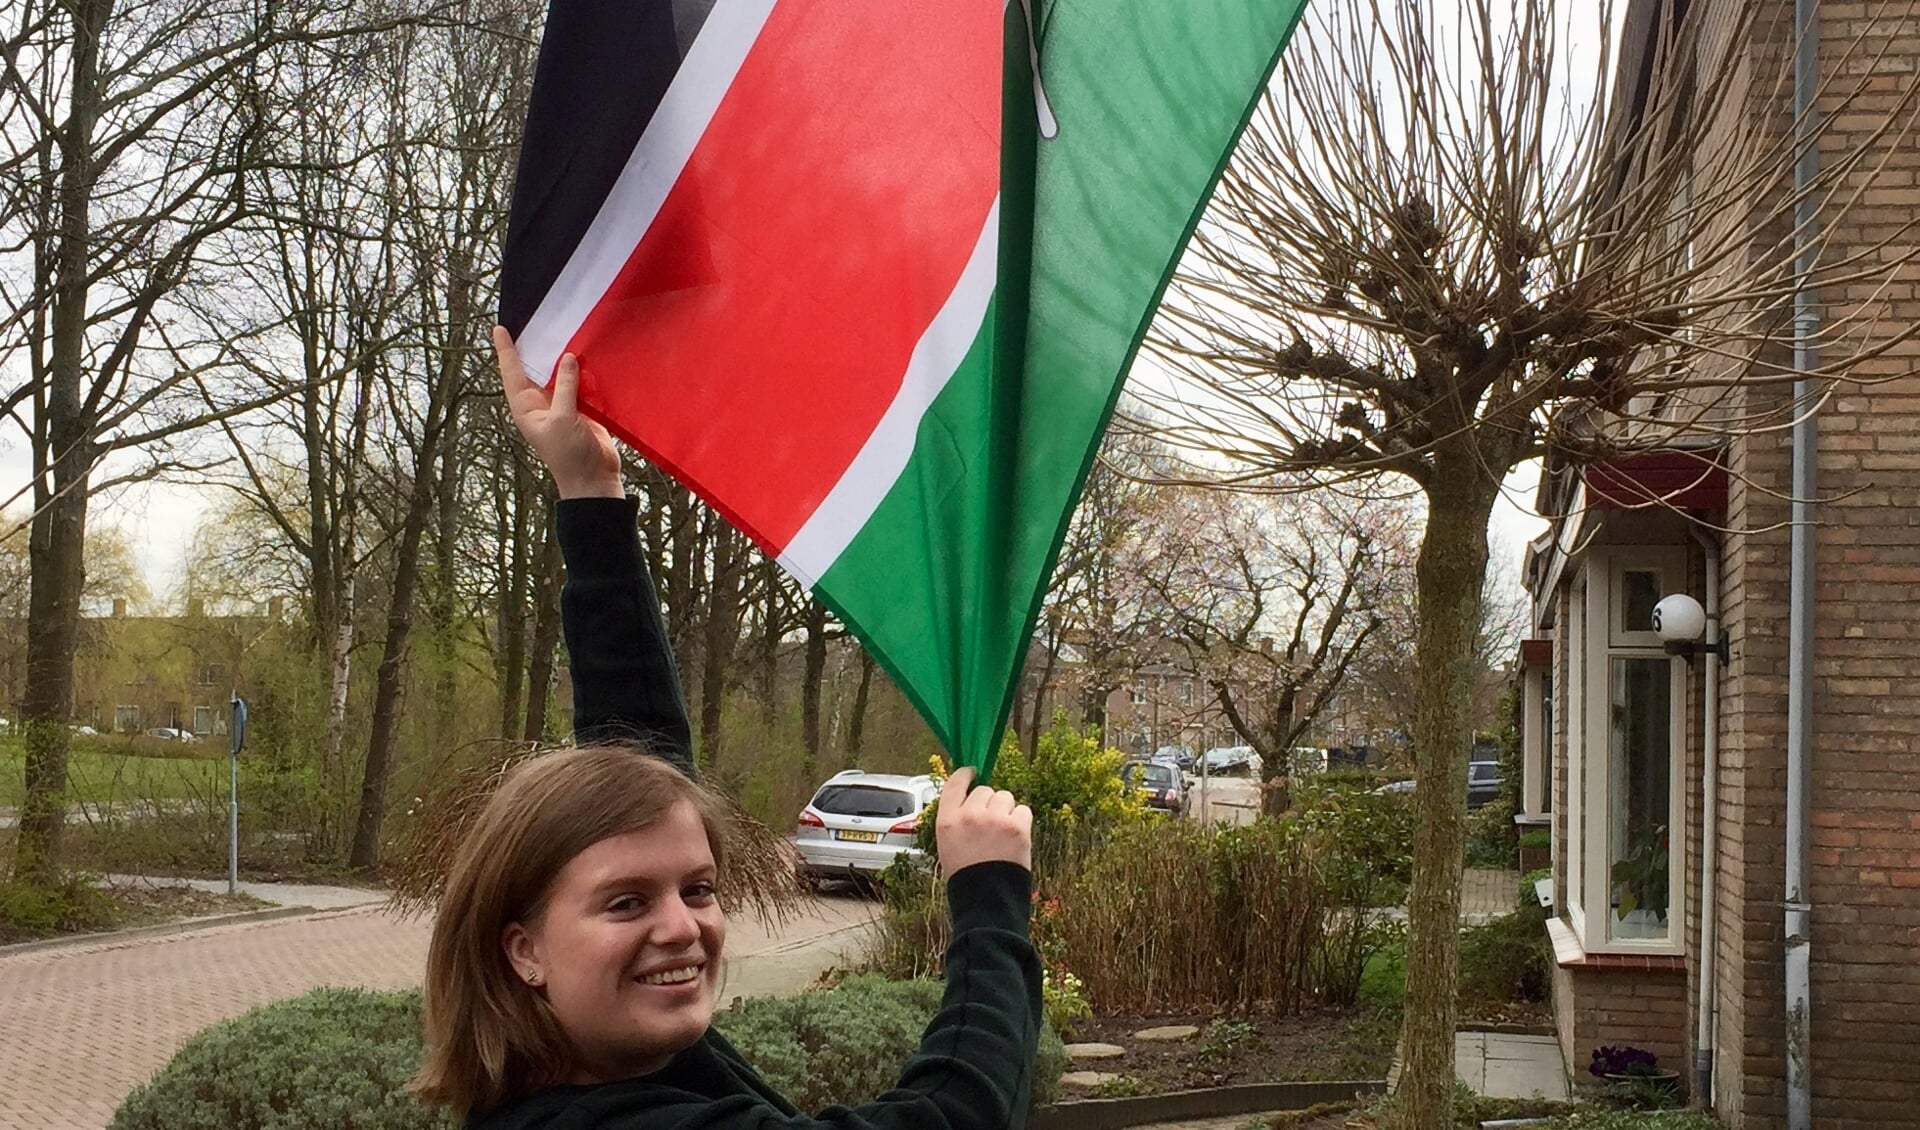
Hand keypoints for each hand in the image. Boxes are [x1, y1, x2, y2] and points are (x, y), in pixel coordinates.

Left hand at [493, 325, 623, 498]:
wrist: (593, 479)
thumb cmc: (569, 455)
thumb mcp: (562, 418)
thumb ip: (564, 387)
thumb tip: (567, 358)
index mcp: (526, 408)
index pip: (512, 373)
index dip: (506, 350)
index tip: (499, 328)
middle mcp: (541, 404)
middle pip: (535, 370)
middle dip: (533, 348)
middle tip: (532, 321)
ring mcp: (562, 405)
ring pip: (559, 374)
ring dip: (562, 358)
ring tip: (561, 331)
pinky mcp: (582, 408)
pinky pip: (580, 383)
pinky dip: (584, 371)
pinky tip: (587, 353)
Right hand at [935, 766, 1032, 877]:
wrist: (987, 902)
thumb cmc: (968, 878)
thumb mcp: (948, 846)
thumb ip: (958, 821)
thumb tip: (972, 803)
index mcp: (947, 821)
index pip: (955, 784)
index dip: (966, 775)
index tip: (972, 772)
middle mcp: (969, 815)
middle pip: (985, 790)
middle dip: (990, 803)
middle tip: (992, 824)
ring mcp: (994, 819)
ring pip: (1006, 797)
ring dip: (1007, 810)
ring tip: (1003, 834)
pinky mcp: (1017, 826)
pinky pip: (1023, 810)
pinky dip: (1022, 821)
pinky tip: (1016, 838)